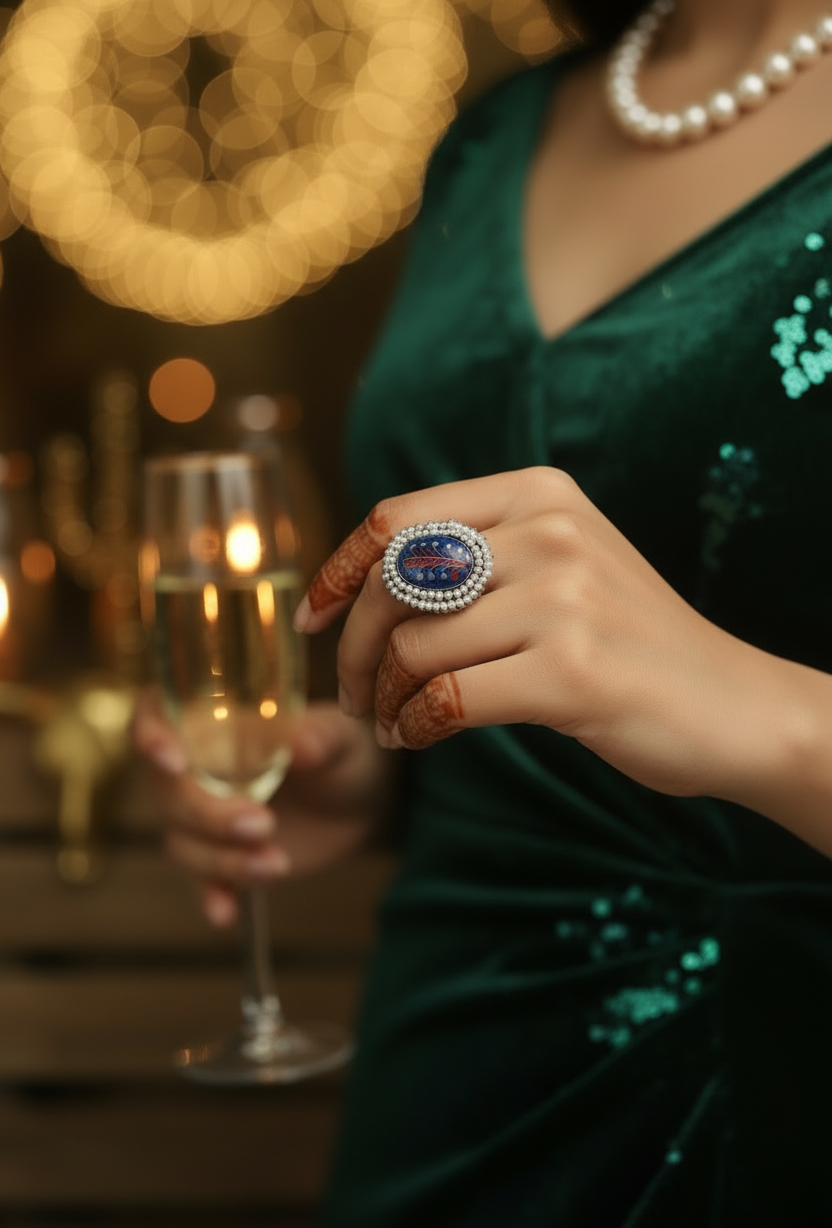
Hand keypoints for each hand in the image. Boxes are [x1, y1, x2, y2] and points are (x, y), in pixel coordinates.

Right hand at [134, 689, 392, 925]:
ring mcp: (205, 817)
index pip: (157, 714)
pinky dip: (211, 897)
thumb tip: (301, 744)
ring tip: (278, 864)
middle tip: (263, 825)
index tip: (172, 761)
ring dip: (222, 859)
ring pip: (183, 841)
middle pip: (167, 792)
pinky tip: (226, 915)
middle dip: (208, 814)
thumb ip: (320, 737)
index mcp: (216, 722)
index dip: (151, 734)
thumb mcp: (341, 736)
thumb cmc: (342, 751)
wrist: (359, 801)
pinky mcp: (222, 858)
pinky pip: (201, 881)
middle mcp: (199, 768)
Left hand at [294, 466, 802, 810]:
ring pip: (413, 645)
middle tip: (351, 693)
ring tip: (389, 722)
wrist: (734, 705)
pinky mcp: (571, 672)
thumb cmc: (631, 643)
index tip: (310, 618)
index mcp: (541, 493)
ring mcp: (564, 598)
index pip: (398, 517)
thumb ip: (482, 553)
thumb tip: (365, 580)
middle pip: (394, 581)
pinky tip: (416, 738)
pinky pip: (447, 698)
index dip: (339, 569)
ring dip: (381, 696)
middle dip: (351, 646)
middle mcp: (550, 531)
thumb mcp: (567, 564)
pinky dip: (413, 726)